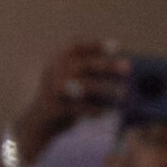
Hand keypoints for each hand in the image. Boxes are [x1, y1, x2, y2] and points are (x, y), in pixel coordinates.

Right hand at [14, 41, 132, 161]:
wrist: (38, 121)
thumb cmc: (63, 96)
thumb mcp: (71, 77)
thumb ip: (90, 69)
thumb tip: (124, 65)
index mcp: (56, 61)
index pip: (76, 47)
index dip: (96, 45)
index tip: (117, 46)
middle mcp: (53, 73)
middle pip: (83, 65)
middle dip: (107, 65)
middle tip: (128, 67)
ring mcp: (52, 91)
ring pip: (83, 87)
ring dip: (105, 89)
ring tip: (123, 93)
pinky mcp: (53, 108)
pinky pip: (79, 108)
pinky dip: (95, 109)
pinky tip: (107, 111)